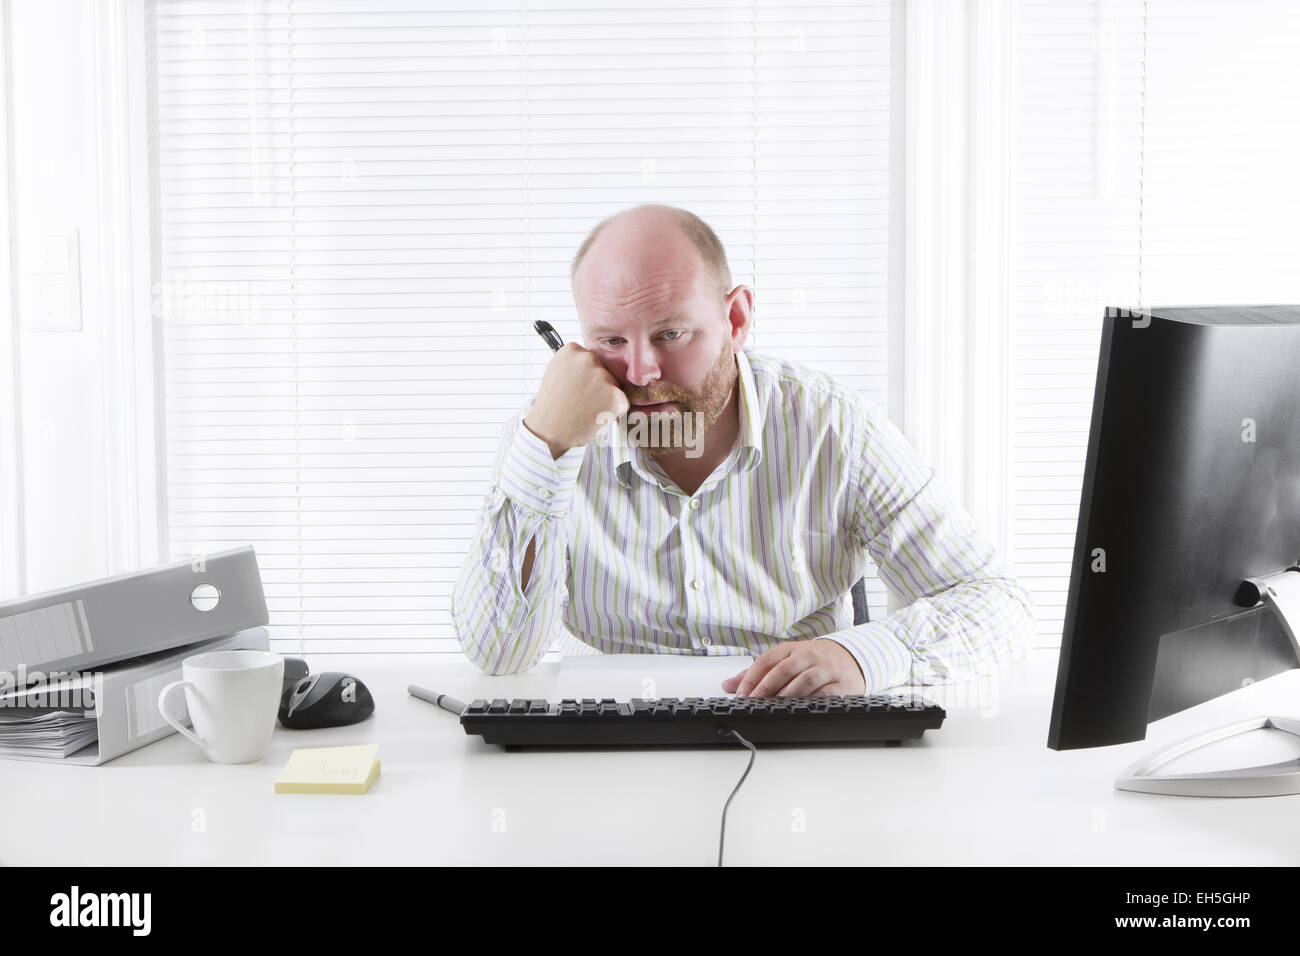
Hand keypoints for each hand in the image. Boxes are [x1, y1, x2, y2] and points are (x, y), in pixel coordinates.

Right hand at [523, 343, 630, 458]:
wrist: (550, 432)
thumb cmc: (552, 406)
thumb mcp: (555, 373)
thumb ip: (573, 363)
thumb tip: (591, 359)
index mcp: (571, 350)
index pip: (589, 358)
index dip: (583, 375)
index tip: (573, 386)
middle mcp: (588, 358)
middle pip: (603, 370)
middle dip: (596, 385)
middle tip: (579, 400)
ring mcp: (603, 376)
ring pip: (613, 385)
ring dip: (605, 397)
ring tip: (585, 409)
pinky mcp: (616, 395)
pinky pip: (622, 401)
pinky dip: (613, 411)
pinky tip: (595, 415)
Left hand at [721, 639, 866, 696]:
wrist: (851, 657)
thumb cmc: (813, 660)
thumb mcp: (786, 660)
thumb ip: (757, 673)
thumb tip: (728, 685)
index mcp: (792, 649)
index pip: (767, 659)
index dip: (752, 677)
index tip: (741, 694)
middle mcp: (809, 655)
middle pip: (784, 669)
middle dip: (766, 686)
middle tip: (754, 702)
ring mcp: (826, 669)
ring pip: (805, 680)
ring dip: (787, 695)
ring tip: (774, 707)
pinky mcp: (841, 684)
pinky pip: (826, 693)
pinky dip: (812, 701)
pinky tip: (801, 708)